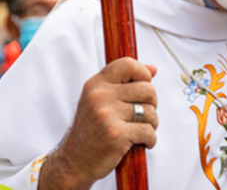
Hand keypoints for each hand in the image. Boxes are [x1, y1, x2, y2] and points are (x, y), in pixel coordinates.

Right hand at [39, 57, 157, 189]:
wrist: (73, 163)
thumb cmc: (91, 131)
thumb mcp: (99, 101)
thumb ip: (124, 83)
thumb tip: (153, 68)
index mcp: (96, 84)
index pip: (127, 64)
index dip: (143, 73)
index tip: (144, 86)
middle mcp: (100, 96)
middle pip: (147, 89)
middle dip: (152, 103)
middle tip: (143, 115)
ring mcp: (107, 115)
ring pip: (150, 111)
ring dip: (152, 123)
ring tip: (140, 130)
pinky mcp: (117, 134)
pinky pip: (149, 131)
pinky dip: (150, 139)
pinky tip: (142, 142)